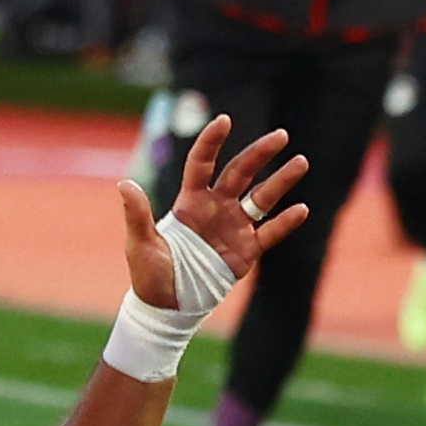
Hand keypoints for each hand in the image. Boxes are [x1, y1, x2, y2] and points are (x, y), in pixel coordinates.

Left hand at [119, 114, 310, 307]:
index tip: (224, 120)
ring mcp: (234, 227)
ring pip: (262, 197)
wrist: (168, 305)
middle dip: (260, 153)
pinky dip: (285, 222)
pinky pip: (269, 232)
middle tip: (282, 135)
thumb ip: (137, 214)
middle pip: (241, 172)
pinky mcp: (246, 251)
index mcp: (190, 201)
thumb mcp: (140, 244)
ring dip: (281, 180)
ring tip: (301, 162)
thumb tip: (124, 184)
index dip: (212, 142)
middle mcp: (216, 208)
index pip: (202, 163)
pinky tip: (302, 209)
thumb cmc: (149, 273)